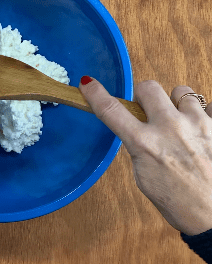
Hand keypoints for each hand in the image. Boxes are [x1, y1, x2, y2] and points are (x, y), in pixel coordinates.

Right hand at [79, 78, 211, 235]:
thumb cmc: (181, 204)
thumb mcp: (144, 178)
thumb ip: (140, 149)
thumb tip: (139, 133)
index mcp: (145, 144)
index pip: (111, 110)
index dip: (95, 94)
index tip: (87, 84)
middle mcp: (170, 128)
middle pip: (148, 87)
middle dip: (145, 96)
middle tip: (148, 109)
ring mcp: (197, 124)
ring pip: (181, 91)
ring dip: (176, 104)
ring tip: (181, 123)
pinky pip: (207, 105)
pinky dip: (202, 114)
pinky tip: (200, 132)